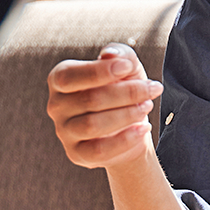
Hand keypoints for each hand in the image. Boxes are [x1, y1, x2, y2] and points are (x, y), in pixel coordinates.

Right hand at [47, 42, 162, 169]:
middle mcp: (56, 105)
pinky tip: (143, 128)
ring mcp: (64, 131)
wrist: (129, 126)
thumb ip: (119, 54)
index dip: (99, 71)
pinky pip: (99, 150)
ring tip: (147, 107)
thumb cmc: (122, 88)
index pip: (70, 76)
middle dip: (127, 93)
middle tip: (154, 89)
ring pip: (93, 125)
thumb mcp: (126, 66)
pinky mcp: (76, 154)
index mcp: (60, 79)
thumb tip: (108, 55)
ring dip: (127, 114)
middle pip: (89, 99)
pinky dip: (125, 139)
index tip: (128, 67)